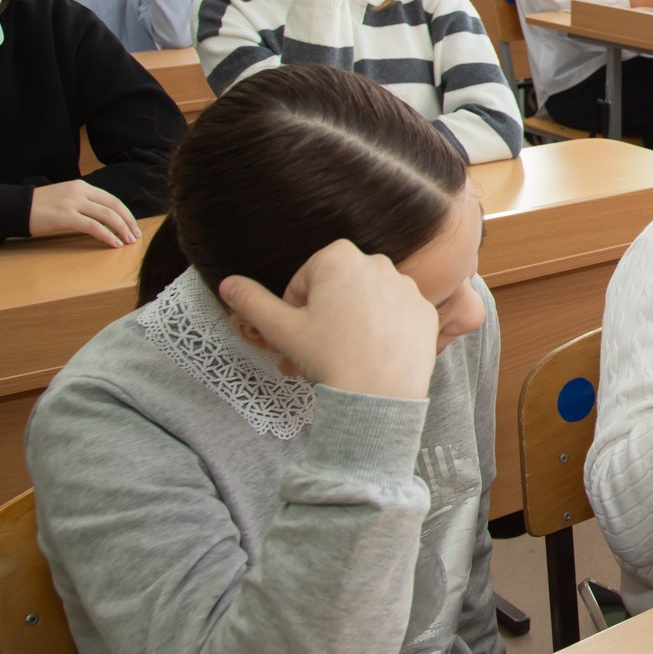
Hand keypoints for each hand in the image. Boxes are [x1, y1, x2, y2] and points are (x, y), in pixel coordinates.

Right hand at [29, 180, 139, 247]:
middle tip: (135, 236)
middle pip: (114, 206)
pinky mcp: (65, 216)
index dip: (126, 214)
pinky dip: (107, 235)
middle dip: (128, 222)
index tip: (133, 226)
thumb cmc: (40, 207)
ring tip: (128, 242)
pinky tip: (114, 243)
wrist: (15, 207)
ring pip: (107, 215)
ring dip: (121, 229)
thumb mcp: (65, 199)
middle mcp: (80, 191)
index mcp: (82, 186)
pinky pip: (93, 226)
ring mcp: (72, 202)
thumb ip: (83, 204)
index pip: (112, 199)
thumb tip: (104, 219)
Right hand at [220, 241, 440, 398]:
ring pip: (366, 304)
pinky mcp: (424, 312)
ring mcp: (407, 287)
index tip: (297, 335)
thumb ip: (252, 302)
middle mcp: (378, 263)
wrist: (378, 396)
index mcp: (340, 257)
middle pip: (337, 291)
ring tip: (341, 359)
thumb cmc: (327, 357)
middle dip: (321, 319)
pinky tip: (372, 358)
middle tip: (313, 354)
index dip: (295, 311)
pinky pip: (395, 318)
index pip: (305, 280)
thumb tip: (228, 283)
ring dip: (350, 325)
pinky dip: (382, 334)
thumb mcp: (280, 329)